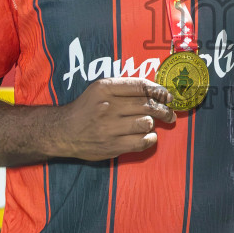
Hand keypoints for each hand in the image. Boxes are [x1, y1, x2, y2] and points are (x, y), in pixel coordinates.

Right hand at [55, 77, 175, 160]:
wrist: (64, 131)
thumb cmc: (87, 108)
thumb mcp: (100, 89)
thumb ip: (124, 87)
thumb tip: (157, 90)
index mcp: (105, 88)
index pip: (141, 86)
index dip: (160, 91)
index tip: (168, 96)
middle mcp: (108, 106)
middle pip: (148, 105)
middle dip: (164, 109)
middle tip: (170, 113)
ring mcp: (110, 128)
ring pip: (147, 123)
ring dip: (152, 124)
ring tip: (149, 124)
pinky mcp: (113, 146)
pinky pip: (143, 142)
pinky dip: (150, 138)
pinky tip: (147, 136)